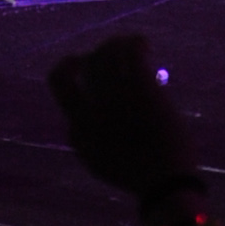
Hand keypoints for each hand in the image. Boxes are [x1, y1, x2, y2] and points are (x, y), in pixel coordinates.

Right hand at [48, 34, 201, 201]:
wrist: (165, 183)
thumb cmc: (135, 179)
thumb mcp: (96, 162)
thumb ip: (81, 137)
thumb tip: (74, 120)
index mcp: (77, 122)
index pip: (59, 80)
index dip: (67, 67)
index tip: (79, 64)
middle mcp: (92, 101)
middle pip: (89, 62)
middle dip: (98, 55)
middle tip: (113, 57)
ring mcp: (116, 93)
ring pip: (108, 50)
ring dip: (116, 44)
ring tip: (128, 45)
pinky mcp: (140, 87)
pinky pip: (131, 51)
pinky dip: (136, 42)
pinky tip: (144, 45)